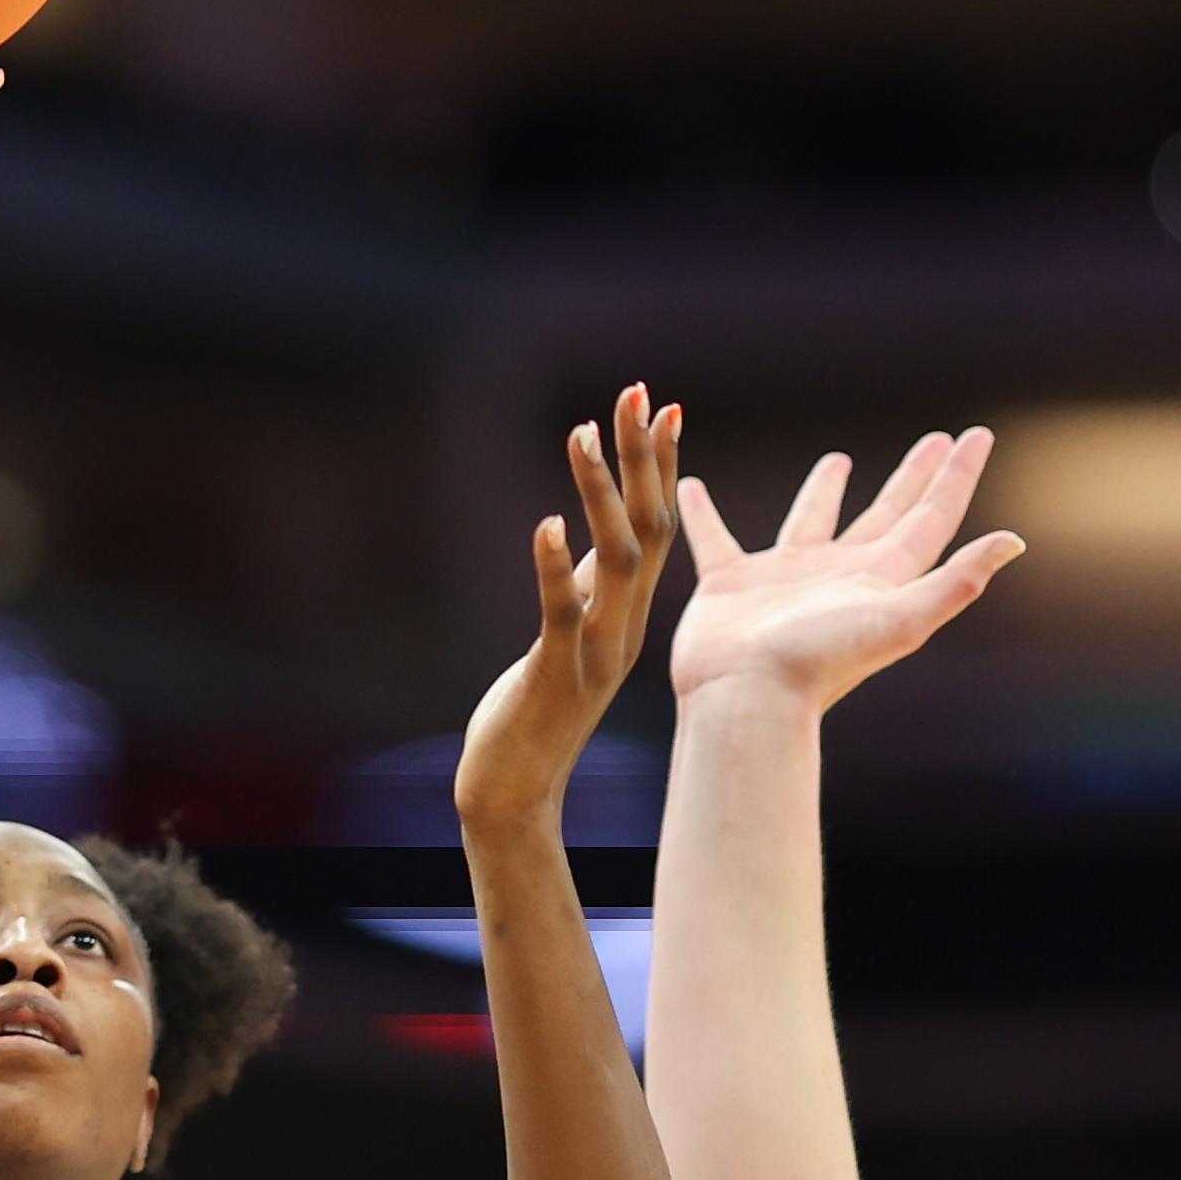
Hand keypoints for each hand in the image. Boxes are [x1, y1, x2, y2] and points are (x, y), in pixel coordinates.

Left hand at [458, 388, 683, 829]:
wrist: (516, 788)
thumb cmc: (538, 711)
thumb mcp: (571, 637)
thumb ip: (587, 589)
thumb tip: (585, 534)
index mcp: (629, 613)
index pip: (656, 526)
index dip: (662, 465)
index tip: (665, 405)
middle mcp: (624, 625)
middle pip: (647, 527)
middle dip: (643, 457)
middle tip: (638, 391)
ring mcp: (595, 650)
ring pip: (611, 560)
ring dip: (599, 494)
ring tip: (583, 432)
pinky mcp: (557, 674)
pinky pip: (562, 613)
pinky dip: (555, 567)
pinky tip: (546, 525)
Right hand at [666, 427, 1022, 715]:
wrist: (746, 698)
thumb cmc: (819, 661)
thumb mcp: (899, 618)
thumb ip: (956, 581)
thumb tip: (1013, 541)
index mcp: (882, 579)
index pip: (932, 518)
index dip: (957, 478)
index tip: (978, 435)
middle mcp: (839, 575)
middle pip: (887, 514)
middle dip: (912, 477)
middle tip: (933, 440)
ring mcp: (784, 579)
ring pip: (812, 521)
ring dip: (825, 490)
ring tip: (839, 460)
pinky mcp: (729, 584)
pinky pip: (715, 536)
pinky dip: (704, 512)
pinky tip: (693, 486)